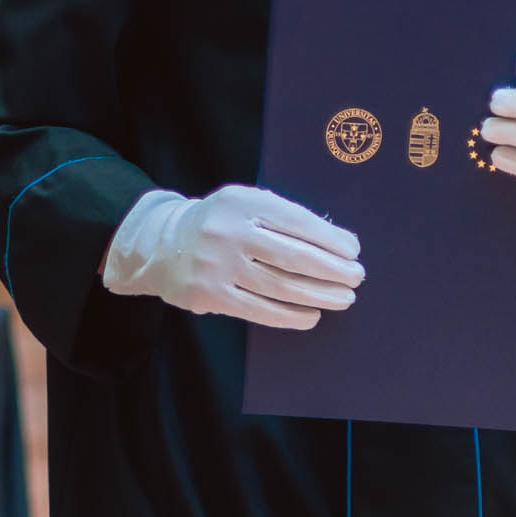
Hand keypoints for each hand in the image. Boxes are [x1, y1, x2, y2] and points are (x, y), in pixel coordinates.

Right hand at [101, 184, 363, 328]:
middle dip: (332, 270)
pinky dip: (291, 315)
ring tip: (343, 298)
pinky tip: (311, 314)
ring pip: (281, 286)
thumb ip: (280, 217)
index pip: (296, 221)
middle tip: (356, 277)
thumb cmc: (218, 223)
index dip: (330, 238)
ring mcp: (216, 265)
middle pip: (293, 256)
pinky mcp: (210, 295)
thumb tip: (335, 244)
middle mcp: (228, 231)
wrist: (159, 244)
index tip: (353, 250)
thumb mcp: (243, 204)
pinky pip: (260, 310)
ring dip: (319, 295)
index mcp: (241, 201)